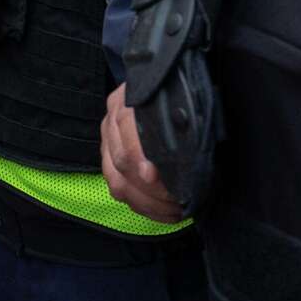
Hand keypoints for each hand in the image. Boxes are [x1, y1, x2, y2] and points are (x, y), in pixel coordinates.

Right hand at [100, 84, 181, 223]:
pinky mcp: (107, 158)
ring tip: (174, 210)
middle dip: (152, 189)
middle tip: (179, 200)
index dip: (137, 153)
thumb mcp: (185, 101)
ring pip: (116, 180)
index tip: (152, 175)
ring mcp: (107, 139)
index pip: (126, 125)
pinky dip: (140, 205)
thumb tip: (192, 153)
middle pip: (121, 160)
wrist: (162, 89)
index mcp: (130, 98)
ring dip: (147, 202)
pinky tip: (162, 211)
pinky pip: (116, 189)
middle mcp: (113, 117)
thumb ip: (185, 120)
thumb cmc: (178, 98)